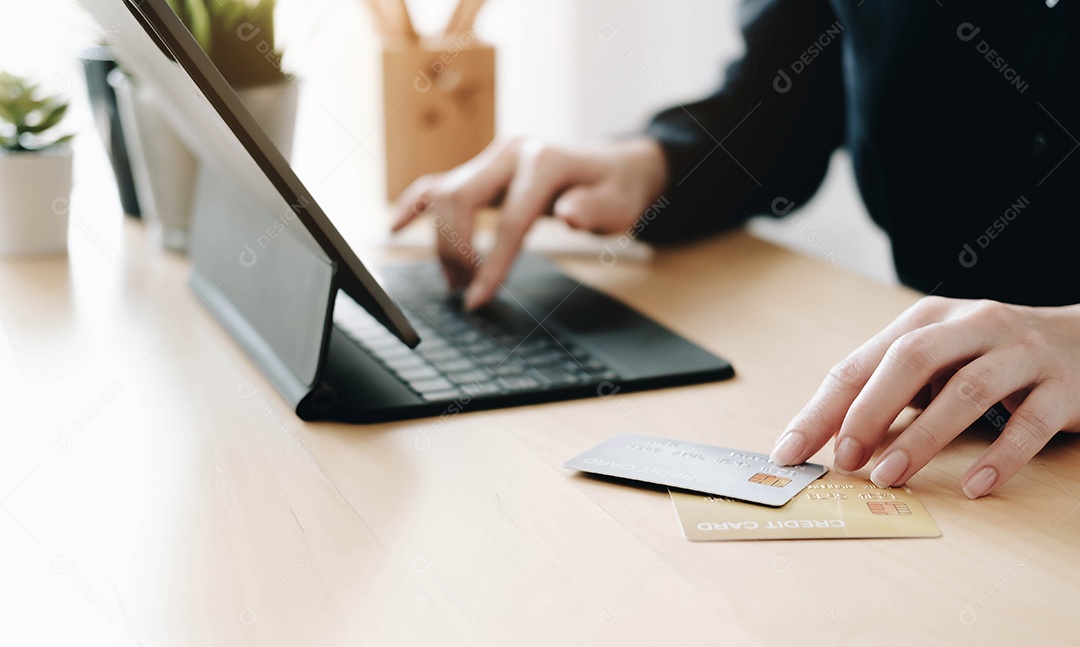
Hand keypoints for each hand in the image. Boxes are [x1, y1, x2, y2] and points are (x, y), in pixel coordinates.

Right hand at [390, 137, 667, 309]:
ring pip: (444, 194)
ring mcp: (491, 157)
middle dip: (457, 250)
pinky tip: (395, 229)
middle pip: (461, 199)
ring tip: (455, 281)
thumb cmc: (617, 189)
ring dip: (442, 241)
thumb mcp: (621, 204)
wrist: (614, 165)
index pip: (509, 219)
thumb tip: (570, 215)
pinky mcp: (481, 167)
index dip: (491, 263)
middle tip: (465, 291)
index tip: (477, 300)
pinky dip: (415, 207)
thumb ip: (596, 210)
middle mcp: (511, 152)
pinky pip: (438, 184)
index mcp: (544, 161)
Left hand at [770, 297, 1079, 497]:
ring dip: (922, 438)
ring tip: (890, 476)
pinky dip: (1000, 456)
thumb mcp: (936, 362)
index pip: (860, 363)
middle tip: (846, 461)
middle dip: (869, 412)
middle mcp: (971, 325)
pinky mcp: (1065, 386)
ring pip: (966, 390)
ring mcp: (1020, 352)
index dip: (822, 410)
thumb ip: (889, 392)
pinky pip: (1030, 422)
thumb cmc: (990, 358)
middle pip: (909, 360)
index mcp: (926, 320)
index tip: (790, 451)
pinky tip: (975, 485)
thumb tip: (831, 441)